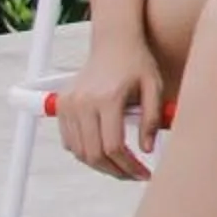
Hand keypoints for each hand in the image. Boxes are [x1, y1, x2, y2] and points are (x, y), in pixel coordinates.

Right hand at [59, 29, 163, 180]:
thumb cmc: (137, 63)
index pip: (113, 146)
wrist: (114, 42)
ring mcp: (69, 104)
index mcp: (108, 97)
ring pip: (79, 151)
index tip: (144, 173)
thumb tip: (147, 150)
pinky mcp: (61, 105)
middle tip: (133, 175)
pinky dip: (84, 152)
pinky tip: (104, 152)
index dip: (129, 166)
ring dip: (99, 165)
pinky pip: (69, 141)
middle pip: (94, 154)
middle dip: (115, 171)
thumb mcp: (154, 87)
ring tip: (121, 166)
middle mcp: (83, 102)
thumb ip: (153, 119)